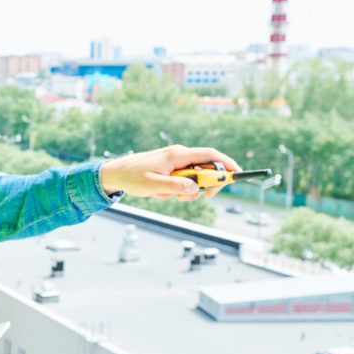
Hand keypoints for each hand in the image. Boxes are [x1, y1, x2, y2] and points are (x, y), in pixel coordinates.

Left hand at [99, 144, 240, 200]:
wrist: (115, 173)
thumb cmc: (131, 177)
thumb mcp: (152, 185)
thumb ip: (175, 187)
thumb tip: (195, 189)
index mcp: (178, 155)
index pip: (210, 155)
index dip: (227, 163)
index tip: (238, 174)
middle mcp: (179, 155)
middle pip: (206, 168)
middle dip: (206, 185)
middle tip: (202, 198)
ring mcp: (175, 162)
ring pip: (194, 178)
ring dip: (186, 191)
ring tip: (167, 195)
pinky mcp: (170, 169)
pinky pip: (181, 181)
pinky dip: (175, 190)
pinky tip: (159, 193)